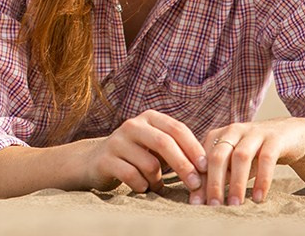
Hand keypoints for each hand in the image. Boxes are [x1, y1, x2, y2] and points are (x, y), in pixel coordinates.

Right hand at [81, 109, 206, 195]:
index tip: (206, 168)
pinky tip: (142, 187)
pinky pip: (132, 176)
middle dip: (183, 165)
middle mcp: (132, 125)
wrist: (97, 161)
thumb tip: (208, 166)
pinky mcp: (106, 159)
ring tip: (157, 185)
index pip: (177, 129)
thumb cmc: (137, 154)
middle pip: (165, 143)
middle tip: (194, 184)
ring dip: (158, 180)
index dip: (194, 148)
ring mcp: (117, 141)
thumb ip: (178, 148)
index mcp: (149, 117)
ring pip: (150, 164)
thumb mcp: (157, 145)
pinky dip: (142, 186)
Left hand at [198, 117, 304, 204]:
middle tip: (213, 205)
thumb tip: (201, 199)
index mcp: (219, 135)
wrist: (289, 134)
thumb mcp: (235, 162)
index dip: (198, 180)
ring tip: (235, 205)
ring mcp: (254, 133)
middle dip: (214, 182)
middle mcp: (234, 130)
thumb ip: (220, 175)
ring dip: (237, 183)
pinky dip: (262, 179)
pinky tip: (258, 197)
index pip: (203, 158)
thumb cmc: (256, 153)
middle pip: (218, 156)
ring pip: (241, 156)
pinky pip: (267, 159)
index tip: (195, 202)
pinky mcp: (275, 139)